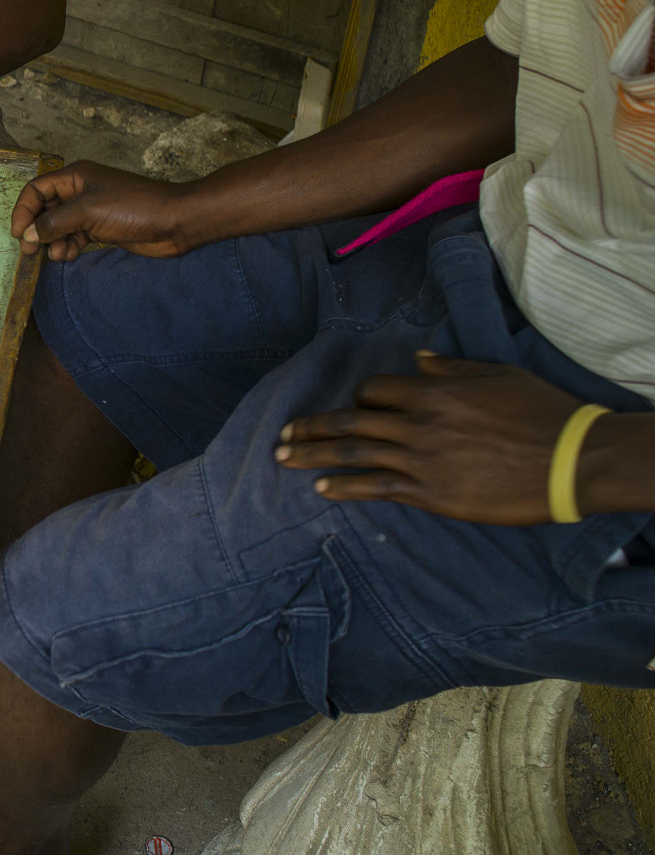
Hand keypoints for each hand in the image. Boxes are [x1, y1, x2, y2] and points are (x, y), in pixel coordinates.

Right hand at [11, 161, 196, 261]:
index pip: (37, 189)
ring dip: (53, 241)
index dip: (24, 210)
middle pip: (46, 209)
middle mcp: (80, 191)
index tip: (19, 234)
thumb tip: (28, 235)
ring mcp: (92, 210)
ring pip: (59, 226)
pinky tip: (68, 256)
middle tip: (30, 251)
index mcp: (75, 176)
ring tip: (57, 255)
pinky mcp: (102, 228)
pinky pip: (74, 236)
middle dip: (37, 229)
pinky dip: (68, 246)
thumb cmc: (132, 207)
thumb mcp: (87, 211)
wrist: (174, 221)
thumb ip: (53, 223)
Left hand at [274, 353, 584, 524]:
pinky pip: (377, 488)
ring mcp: (422, 460)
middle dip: (312, 428)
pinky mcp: (431, 493)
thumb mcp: (496, 376)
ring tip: (283, 458)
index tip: (349, 406)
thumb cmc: (540, 413)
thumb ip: (452, 369)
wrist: (571, 460)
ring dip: (314, 456)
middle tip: (282, 435)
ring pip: (355, 453)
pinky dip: (345, 487)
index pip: (375, 391)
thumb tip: (419, 361)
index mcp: (433, 392)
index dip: (358, 398)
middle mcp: (419, 424)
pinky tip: (322, 489)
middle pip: (352, 421)